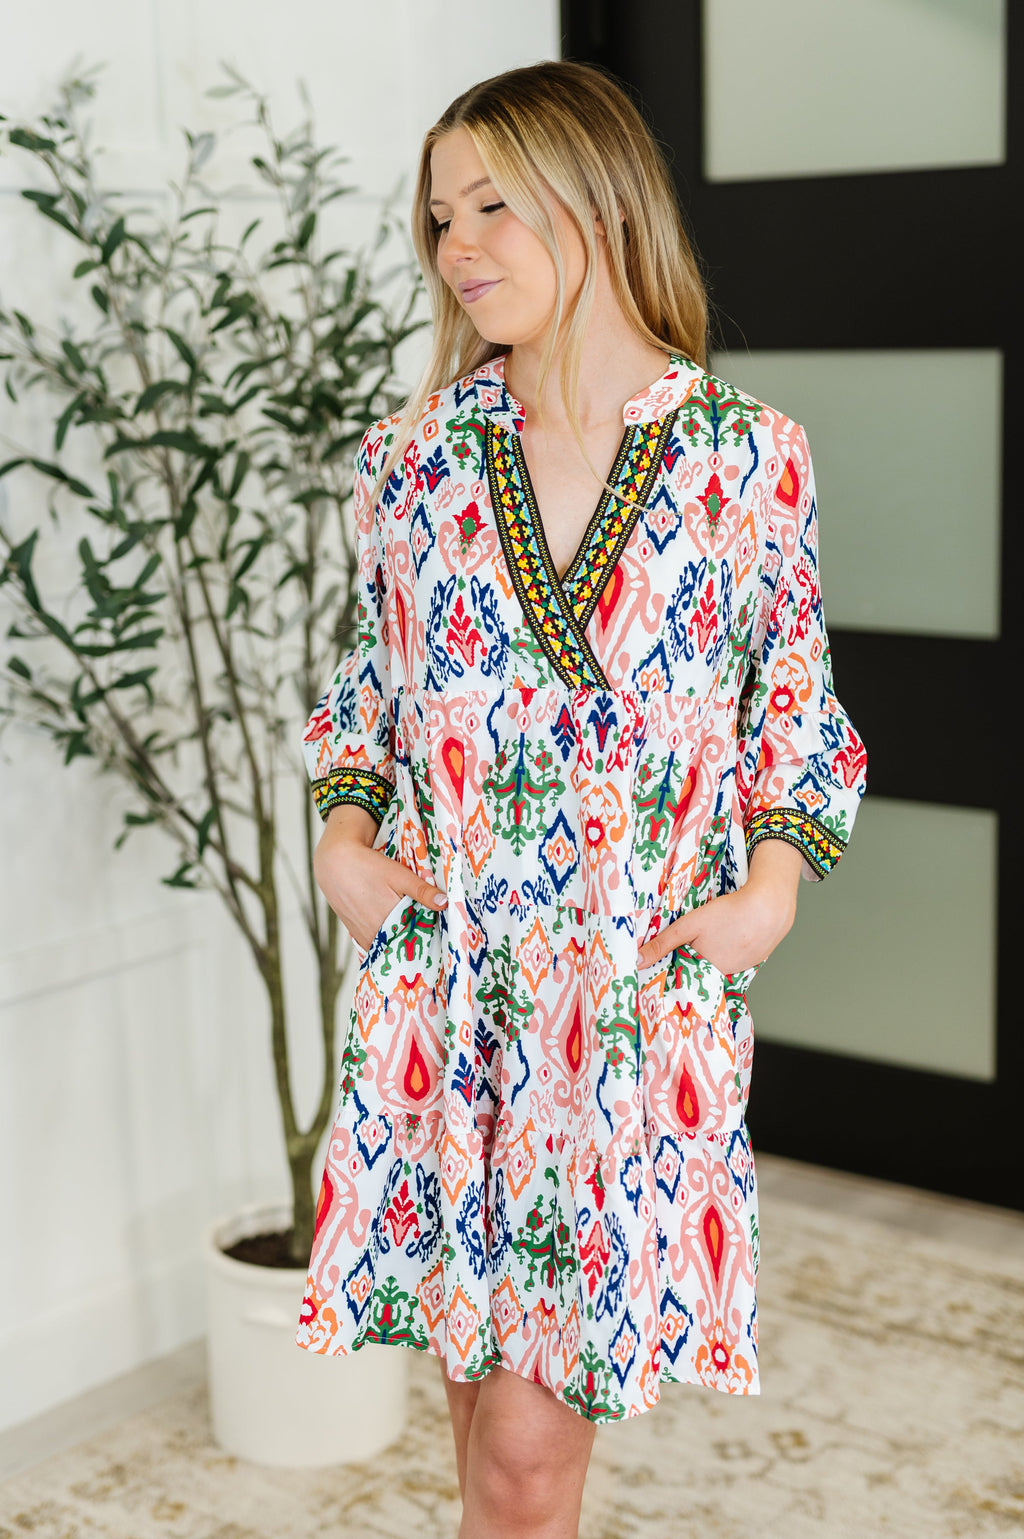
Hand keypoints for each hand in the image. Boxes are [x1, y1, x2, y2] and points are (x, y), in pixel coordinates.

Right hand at [314, 804, 447, 951]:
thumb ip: (421, 890)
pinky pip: (376, 946)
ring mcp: (364, 936)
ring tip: (412, 933)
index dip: (428, 936)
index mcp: (388, 920)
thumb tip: (445, 903)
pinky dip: (387, 942)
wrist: (335, 863)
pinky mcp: (356, 934)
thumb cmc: (367, 866)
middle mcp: (375, 933)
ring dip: (400, 942)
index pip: (416, 938)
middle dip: (415, 941)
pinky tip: (395, 934)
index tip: (439, 934)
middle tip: (428, 934)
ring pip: (389, 947)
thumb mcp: (398, 875)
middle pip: (402, 944)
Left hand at [637, 839, 804, 975]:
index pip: (682, 974)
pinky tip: (730, 934)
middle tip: (696, 937)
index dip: (674, 964)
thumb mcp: (689, 926)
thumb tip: (636, 961)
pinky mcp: (754, 959)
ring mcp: (742, 968)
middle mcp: (723, 975)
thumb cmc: (728, 914)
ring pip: (719, 963)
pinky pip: (735, 957)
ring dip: (714, 952)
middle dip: (692, 957)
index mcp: (704, 970)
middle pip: (700, 969)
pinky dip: (730, 948)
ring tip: (715, 933)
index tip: (666, 956)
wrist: (770, 907)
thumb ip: (663, 944)